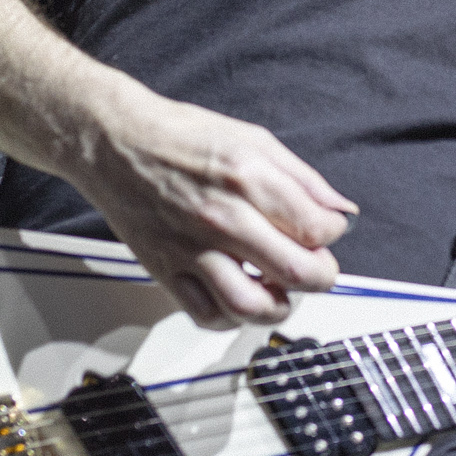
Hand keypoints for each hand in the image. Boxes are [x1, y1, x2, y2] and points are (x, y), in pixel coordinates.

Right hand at [73, 79, 358, 328]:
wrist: (115, 142)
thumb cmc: (180, 136)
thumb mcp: (253, 139)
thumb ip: (302, 179)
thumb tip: (340, 210)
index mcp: (248, 178)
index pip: (316, 227)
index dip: (333, 232)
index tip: (327, 229)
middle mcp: (222, 217)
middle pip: (296, 272)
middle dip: (321, 276)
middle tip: (318, 268)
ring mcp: (192, 248)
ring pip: (250, 306)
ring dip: (279, 307)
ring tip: (282, 292)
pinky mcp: (166, 269)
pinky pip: (206, 314)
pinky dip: (232, 318)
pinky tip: (240, 298)